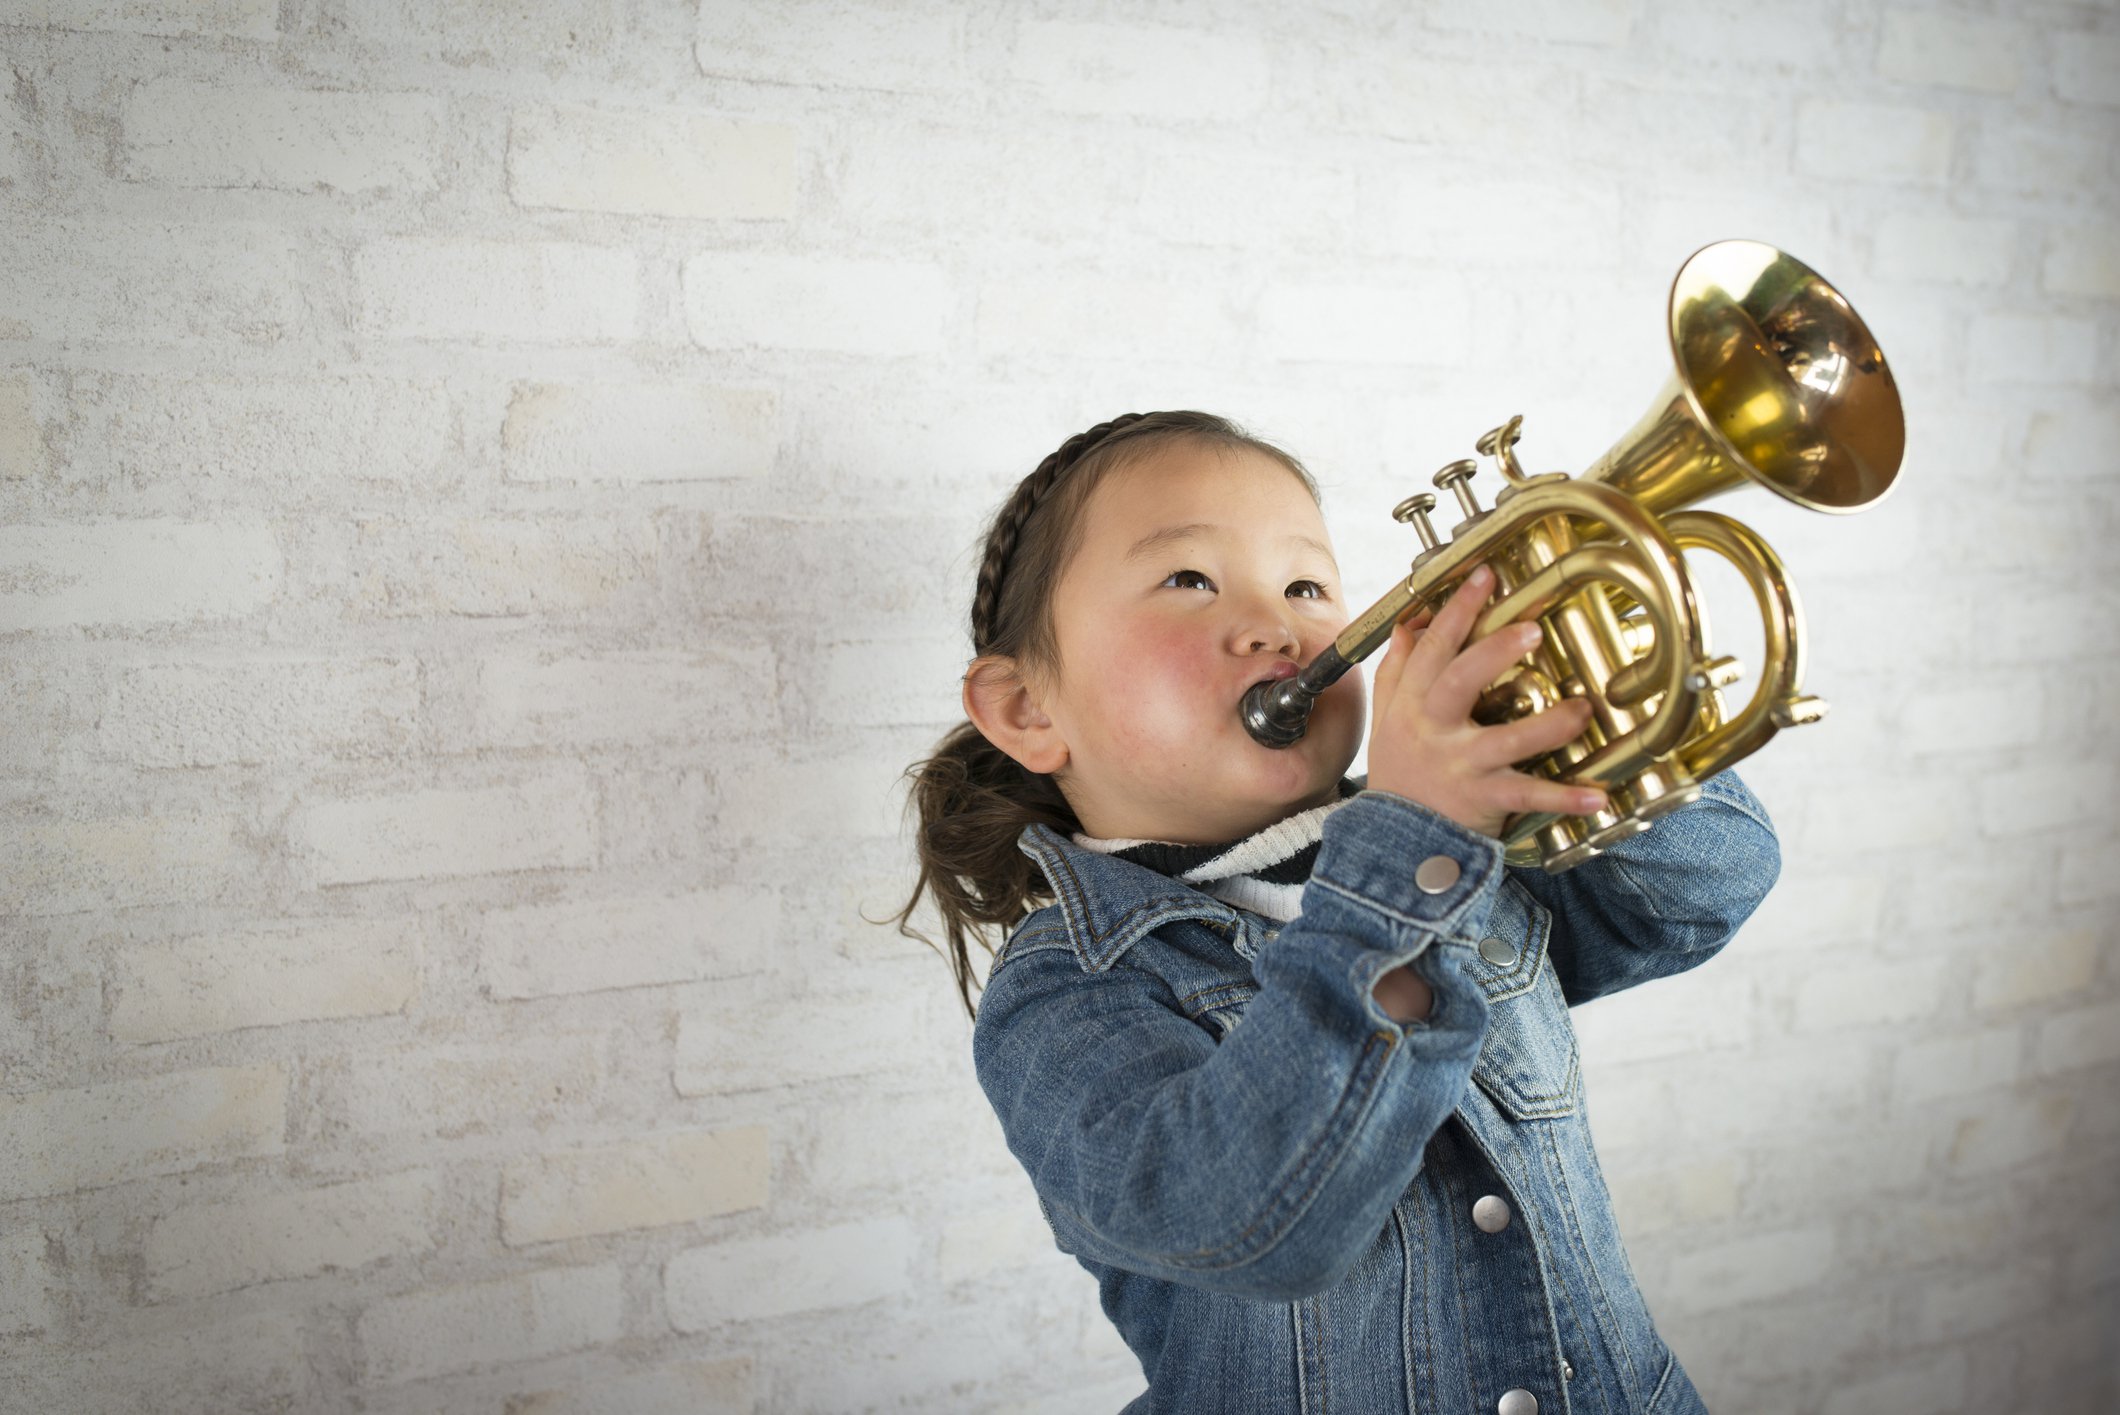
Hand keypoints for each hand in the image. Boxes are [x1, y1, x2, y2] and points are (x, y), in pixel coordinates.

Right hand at [1366, 563, 1609, 838]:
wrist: (1396, 840)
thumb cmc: (1400, 772)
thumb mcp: (1386, 717)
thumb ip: (1396, 670)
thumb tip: (1408, 623)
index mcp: (1412, 703)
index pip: (1432, 647)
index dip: (1457, 610)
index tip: (1484, 576)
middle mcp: (1433, 729)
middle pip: (1459, 681)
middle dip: (1494, 652)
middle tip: (1532, 628)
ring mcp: (1460, 765)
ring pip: (1504, 741)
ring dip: (1547, 726)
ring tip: (1583, 709)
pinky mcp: (1484, 800)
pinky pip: (1527, 797)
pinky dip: (1563, 799)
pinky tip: (1597, 796)